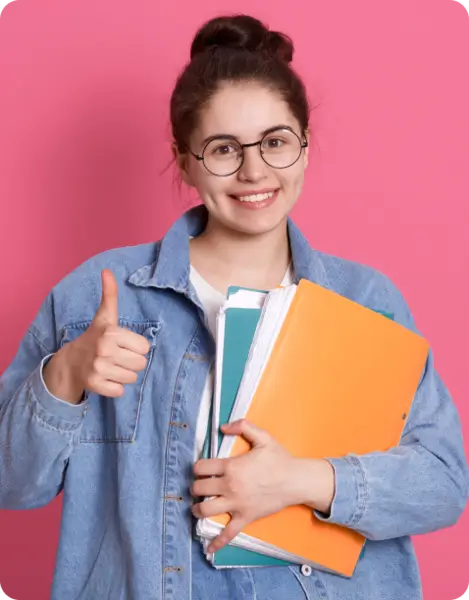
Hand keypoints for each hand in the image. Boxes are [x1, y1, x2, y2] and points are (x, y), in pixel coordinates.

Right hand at [43, 269, 150, 403]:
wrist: (70, 362)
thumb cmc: (94, 337)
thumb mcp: (105, 316)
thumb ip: (110, 294)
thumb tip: (107, 271)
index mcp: (111, 332)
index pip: (145, 347)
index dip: (136, 347)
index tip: (122, 344)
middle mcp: (104, 350)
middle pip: (141, 364)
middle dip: (131, 362)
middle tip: (117, 357)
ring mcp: (98, 368)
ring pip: (132, 378)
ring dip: (124, 374)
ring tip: (111, 367)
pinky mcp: (94, 385)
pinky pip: (120, 391)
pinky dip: (115, 388)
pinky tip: (106, 378)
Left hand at [191, 419, 334, 552]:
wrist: (296, 480)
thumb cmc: (279, 459)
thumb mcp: (262, 437)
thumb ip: (242, 426)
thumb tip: (223, 427)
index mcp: (231, 466)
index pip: (201, 468)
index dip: (197, 467)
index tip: (201, 468)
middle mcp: (230, 486)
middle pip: (199, 489)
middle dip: (195, 486)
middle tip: (199, 486)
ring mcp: (236, 504)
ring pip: (206, 510)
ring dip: (198, 509)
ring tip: (198, 506)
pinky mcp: (245, 517)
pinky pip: (228, 533)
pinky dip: (217, 542)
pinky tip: (208, 548)